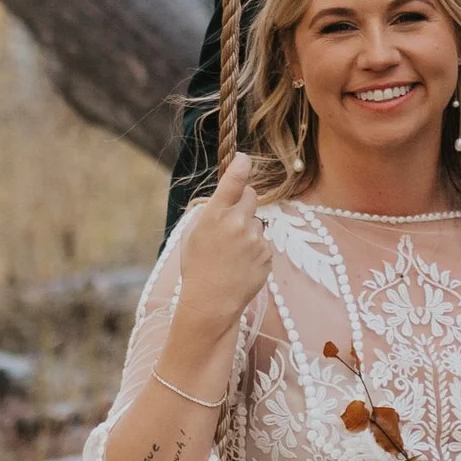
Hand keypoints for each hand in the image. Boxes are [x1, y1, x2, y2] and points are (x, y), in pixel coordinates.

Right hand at [173, 151, 271, 351]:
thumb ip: (209, 212)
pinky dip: (255, 249)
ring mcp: (255, 239)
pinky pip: (263, 242)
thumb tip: (223, 198)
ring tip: (233, 252)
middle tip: (233, 218)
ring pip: (257, 221)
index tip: (244, 158)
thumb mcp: (193, 234)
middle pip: (252, 195)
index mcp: (215, 215)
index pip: (233, 181)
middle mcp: (237, 223)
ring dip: (249, 229)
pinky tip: (241, 264)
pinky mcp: (267, 254)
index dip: (241, 165)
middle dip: (245, 201)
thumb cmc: (197, 267)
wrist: (211, 302)